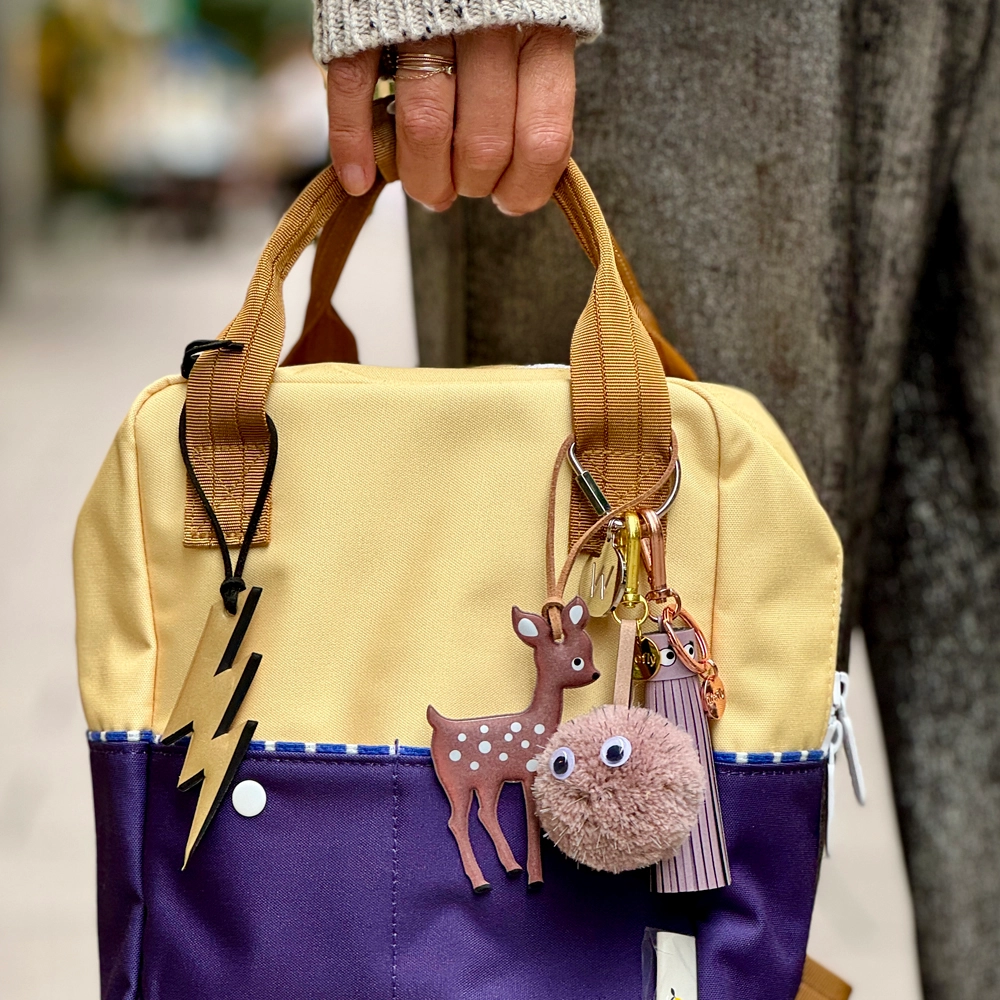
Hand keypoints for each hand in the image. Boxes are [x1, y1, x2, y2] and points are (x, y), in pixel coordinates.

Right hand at [326, 26, 575, 214]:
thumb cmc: (492, 0)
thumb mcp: (534, 37)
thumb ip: (530, 99)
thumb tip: (514, 186)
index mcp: (542, 36)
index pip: (541, 142)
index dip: (524, 189)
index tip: (507, 198)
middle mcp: (489, 28)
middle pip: (482, 147)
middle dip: (468, 188)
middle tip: (458, 188)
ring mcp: (423, 24)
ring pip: (426, 129)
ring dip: (422, 178)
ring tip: (425, 187)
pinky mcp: (365, 22)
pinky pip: (356, 94)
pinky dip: (352, 146)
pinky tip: (359, 178)